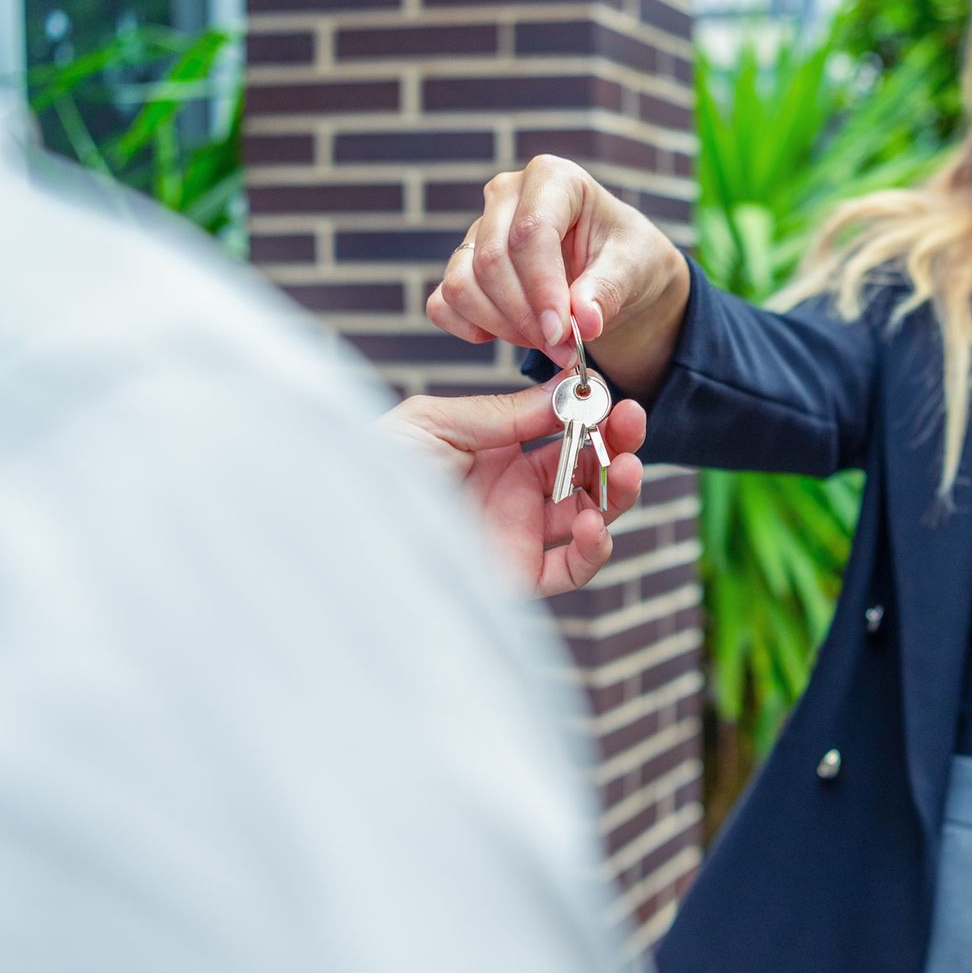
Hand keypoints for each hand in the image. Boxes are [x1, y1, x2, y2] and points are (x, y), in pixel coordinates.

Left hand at [376, 380, 646, 597]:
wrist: (340, 535)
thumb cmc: (370, 472)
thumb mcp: (434, 424)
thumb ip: (502, 412)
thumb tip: (566, 394)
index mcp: (494, 452)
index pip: (561, 431)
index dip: (592, 413)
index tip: (610, 393)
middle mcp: (513, 494)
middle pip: (587, 469)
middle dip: (617, 444)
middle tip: (632, 421)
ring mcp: (520, 535)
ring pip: (592, 514)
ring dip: (618, 489)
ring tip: (627, 467)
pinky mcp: (519, 578)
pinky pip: (574, 568)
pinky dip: (595, 547)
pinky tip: (592, 523)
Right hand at [427, 155, 688, 396]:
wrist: (615, 272)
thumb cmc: (627, 257)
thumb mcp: (634, 267)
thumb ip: (608, 289)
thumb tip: (584, 321)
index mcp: (552, 178)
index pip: (531, 233)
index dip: (542, 289)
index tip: (563, 334)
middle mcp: (506, 195)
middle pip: (492, 262)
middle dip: (527, 317)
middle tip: (565, 349)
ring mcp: (478, 230)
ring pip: (462, 285)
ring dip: (504, 327)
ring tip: (550, 343)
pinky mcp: (462, 266)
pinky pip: (443, 303)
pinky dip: (470, 329)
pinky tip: (510, 337)